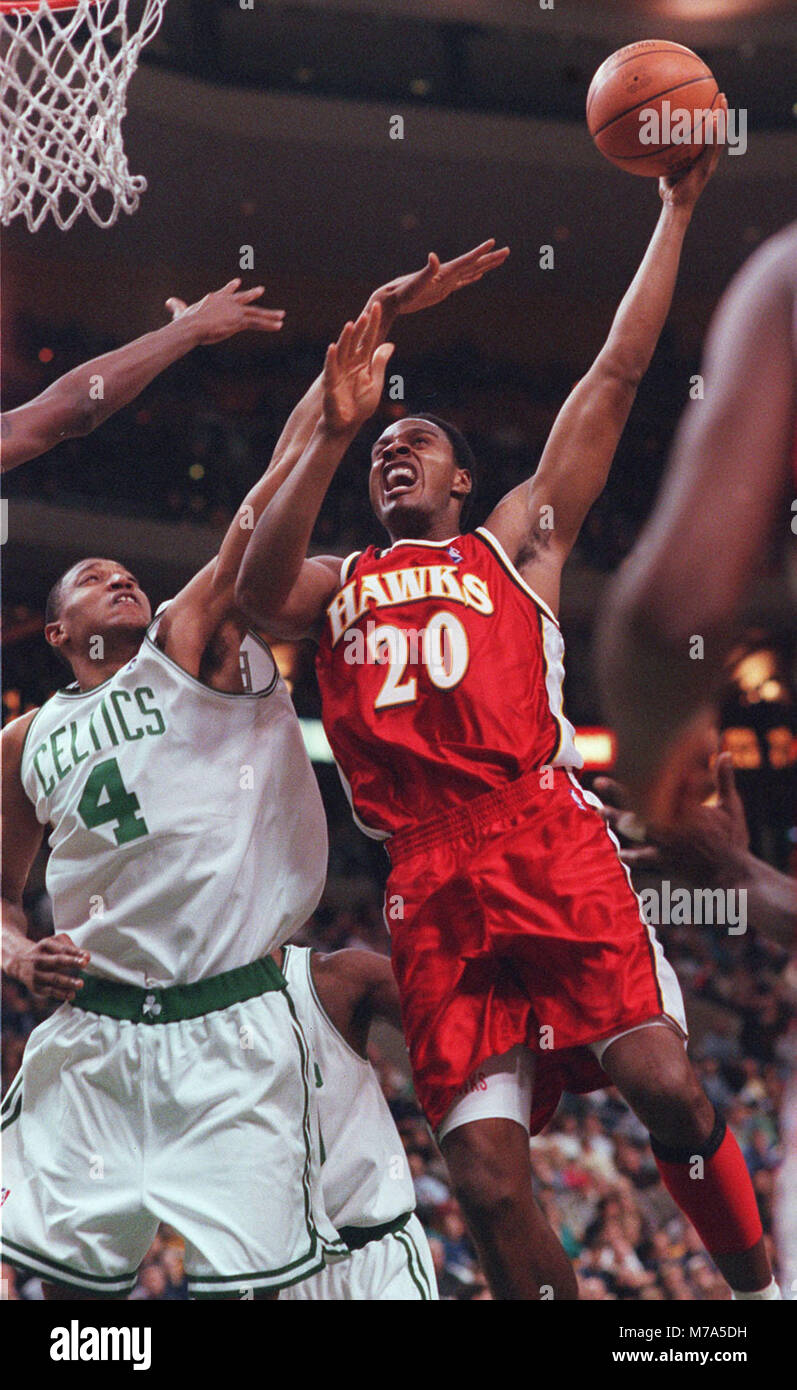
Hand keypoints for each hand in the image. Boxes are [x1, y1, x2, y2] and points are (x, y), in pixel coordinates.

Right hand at [10, 932, 90, 1002]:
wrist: (18, 962)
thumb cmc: (44, 951)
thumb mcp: (53, 942)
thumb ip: (69, 945)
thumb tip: (85, 957)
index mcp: (45, 945)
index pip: (62, 948)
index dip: (75, 952)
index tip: (87, 957)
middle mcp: (39, 959)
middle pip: (57, 960)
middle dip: (71, 962)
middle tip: (84, 963)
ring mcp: (37, 973)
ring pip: (53, 978)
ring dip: (68, 981)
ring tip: (80, 984)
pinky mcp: (36, 986)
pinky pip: (49, 991)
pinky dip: (61, 993)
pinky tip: (71, 995)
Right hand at [166, 278, 284, 343]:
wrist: (193, 325)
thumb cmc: (186, 321)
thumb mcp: (181, 312)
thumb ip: (177, 306)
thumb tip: (169, 301)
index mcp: (214, 299)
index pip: (225, 292)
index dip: (231, 288)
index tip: (237, 282)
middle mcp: (227, 302)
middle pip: (243, 298)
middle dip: (252, 295)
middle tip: (261, 290)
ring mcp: (235, 310)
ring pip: (256, 312)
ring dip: (269, 315)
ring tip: (281, 316)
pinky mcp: (240, 320)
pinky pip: (258, 322)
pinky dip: (269, 324)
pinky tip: (279, 325)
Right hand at [322, 303, 394, 436]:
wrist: (346, 424)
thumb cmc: (359, 406)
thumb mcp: (375, 383)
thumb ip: (380, 363)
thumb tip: (390, 344)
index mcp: (362, 362)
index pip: (368, 339)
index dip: (373, 324)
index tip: (378, 308)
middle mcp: (349, 364)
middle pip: (356, 341)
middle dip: (361, 327)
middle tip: (368, 311)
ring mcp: (339, 372)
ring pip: (343, 351)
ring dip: (346, 338)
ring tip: (351, 324)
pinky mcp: (331, 383)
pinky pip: (330, 368)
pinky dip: (331, 358)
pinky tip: (333, 346)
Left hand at [369, 240, 509, 321]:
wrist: (392, 299)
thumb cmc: (403, 293)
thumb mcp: (416, 284)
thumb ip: (427, 271)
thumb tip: (433, 256)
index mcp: (444, 271)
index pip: (467, 260)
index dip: (480, 252)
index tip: (494, 242)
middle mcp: (447, 273)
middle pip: (474, 264)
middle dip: (491, 258)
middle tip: (507, 251)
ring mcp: (446, 281)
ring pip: (471, 272)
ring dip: (484, 266)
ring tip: (498, 260)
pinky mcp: (443, 290)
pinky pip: (462, 282)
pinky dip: (472, 278)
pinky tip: (478, 275)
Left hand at [595, 753, 750, 884]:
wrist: (732, 874)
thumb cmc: (732, 839)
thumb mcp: (731, 806)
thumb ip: (724, 779)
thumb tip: (725, 752)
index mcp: (686, 809)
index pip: (659, 787)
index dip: (641, 773)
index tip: (627, 758)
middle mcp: (672, 826)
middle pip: (639, 806)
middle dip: (617, 794)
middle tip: (598, 782)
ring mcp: (666, 845)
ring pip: (635, 829)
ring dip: (616, 819)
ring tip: (599, 810)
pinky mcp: (665, 862)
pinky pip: (644, 858)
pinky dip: (632, 854)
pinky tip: (619, 851)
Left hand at [658, 94, 726, 209]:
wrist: (675, 205)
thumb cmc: (669, 189)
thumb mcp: (666, 166)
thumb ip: (665, 153)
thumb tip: (653, 137)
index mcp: (702, 156)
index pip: (710, 134)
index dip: (714, 119)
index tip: (712, 101)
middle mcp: (709, 158)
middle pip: (720, 131)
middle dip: (722, 113)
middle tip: (722, 95)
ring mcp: (710, 162)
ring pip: (720, 137)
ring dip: (723, 119)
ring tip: (722, 103)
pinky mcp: (707, 168)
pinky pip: (712, 148)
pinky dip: (715, 134)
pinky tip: (714, 121)